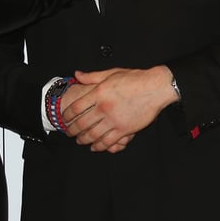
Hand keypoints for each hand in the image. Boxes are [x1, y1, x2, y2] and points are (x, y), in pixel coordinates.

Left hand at [61, 66, 177, 151]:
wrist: (155, 88)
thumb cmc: (135, 79)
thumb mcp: (111, 73)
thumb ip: (92, 76)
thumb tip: (77, 75)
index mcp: (99, 93)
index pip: (76, 107)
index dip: (67, 115)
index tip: (64, 118)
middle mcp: (104, 108)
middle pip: (82, 124)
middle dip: (72, 131)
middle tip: (69, 133)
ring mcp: (114, 120)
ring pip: (93, 135)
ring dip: (84, 140)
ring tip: (80, 141)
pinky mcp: (124, 129)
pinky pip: (108, 142)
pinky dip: (99, 146)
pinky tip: (95, 147)